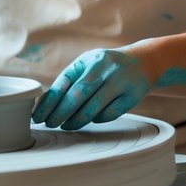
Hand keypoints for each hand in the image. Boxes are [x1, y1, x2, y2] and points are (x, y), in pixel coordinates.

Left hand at [33, 48, 150, 129]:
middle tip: (51, 124)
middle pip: (78, 95)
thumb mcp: (91, 64)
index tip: (38, 116)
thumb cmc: (109, 66)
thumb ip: (72, 80)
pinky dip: (98, 119)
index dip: (49, 101)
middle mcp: (105, 67)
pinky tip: (92, 119)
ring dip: (76, 120)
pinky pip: (109, 114)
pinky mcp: (133, 95)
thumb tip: (46, 105)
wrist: (146, 61)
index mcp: (90, 59)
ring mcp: (121, 81)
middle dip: (60, 113)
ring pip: (93, 108)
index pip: (65, 81)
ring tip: (67, 125)